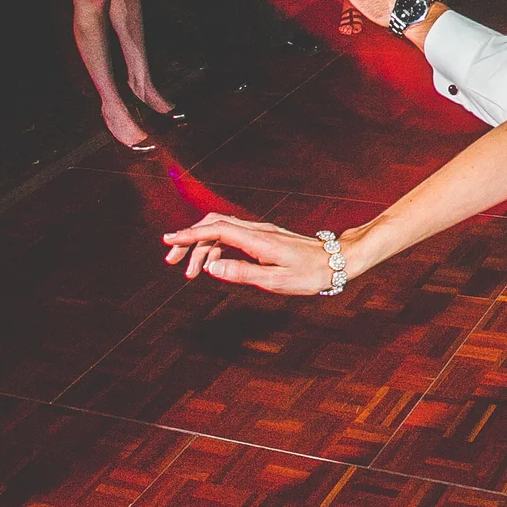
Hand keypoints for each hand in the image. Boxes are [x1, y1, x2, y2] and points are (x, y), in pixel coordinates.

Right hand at [163, 213, 341, 294]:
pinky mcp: (264, 237)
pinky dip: (217, 247)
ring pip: (222, 231)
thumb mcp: (276, 280)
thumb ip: (243, 273)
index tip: (168, 242)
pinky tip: (213, 264)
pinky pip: (233, 236)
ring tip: (190, 272)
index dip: (189, 234)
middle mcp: (258, 231)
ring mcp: (261, 232)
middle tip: (172, 262)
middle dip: (189, 240)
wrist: (337, 260)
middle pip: (214, 225)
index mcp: (258, 240)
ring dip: (202, 247)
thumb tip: (212, 268)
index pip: (216, 230)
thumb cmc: (310, 274)